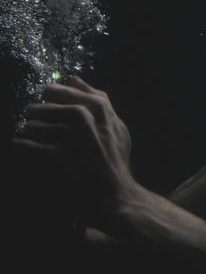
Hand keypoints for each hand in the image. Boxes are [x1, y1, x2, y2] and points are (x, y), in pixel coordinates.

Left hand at [13, 76, 135, 229]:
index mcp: (101, 110)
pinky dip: (20, 146)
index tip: (46, 95)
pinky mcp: (56, 157)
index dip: (56, 93)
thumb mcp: (118, 128)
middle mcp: (85, 120)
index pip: (71, 90)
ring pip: (36, 124)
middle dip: (37, 109)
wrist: (114, 195)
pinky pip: (27, 146)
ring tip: (24, 132)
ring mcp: (70, 138)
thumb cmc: (116, 161)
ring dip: (26, 128)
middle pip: (49, 105)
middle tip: (30, 114)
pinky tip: (20, 147)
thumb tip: (75, 79)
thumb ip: (101, 101)